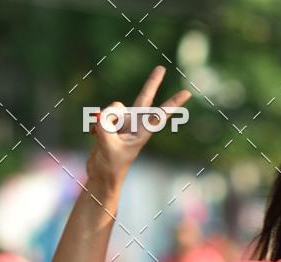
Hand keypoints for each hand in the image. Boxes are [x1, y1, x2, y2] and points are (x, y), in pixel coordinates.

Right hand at [86, 66, 191, 185]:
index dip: (173, 103)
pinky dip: (96, 122)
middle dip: (152, 83)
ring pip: (114, 107)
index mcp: (142, 132)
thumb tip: (103, 112)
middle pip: (144, 99)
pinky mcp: (110, 123)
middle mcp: (135, 124)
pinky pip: (103, 113)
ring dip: (106, 118)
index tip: (187, 93)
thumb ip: (105, 126)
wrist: (101, 174)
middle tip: (162, 68)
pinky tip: (94, 133)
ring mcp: (123, 122)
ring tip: (102, 136)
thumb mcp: (107, 145)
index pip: (159, 115)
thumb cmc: (110, 166)